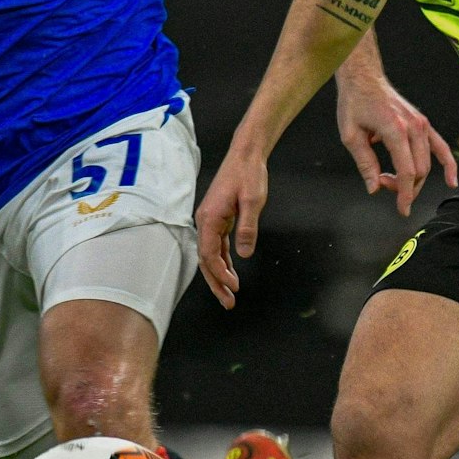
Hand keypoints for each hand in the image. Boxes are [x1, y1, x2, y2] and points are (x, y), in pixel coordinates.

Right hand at [194, 146, 268, 308]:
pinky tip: (231, 272)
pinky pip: (217, 245)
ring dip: (219, 275)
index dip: (219, 274)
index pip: (209, 254)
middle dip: (216, 283)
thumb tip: (243, 255)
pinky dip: (223, 261)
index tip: (233, 287)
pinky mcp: (218, 218)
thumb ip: (247, 228)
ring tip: (230, 294)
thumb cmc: (249, 175)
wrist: (246, 155)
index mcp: (210, 218)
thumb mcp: (253, 201)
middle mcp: (205, 220)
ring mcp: (210, 220)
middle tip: (228, 303)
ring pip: (210, 254)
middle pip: (206, 259)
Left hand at [335, 67, 457, 216]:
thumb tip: (374, 188)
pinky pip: (441, 147)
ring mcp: (421, 124)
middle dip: (404, 186)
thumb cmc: (355, 103)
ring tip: (392, 181)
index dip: (405, 193)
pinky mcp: (423, 123)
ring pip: (427, 163)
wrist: (364, 78)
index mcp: (395, 129)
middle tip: (380, 182)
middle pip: (419, 170)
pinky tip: (452, 181)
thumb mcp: (351, 135)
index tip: (402, 209)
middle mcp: (413, 126)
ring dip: (414, 179)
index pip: (407, 170)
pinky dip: (448, 164)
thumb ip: (365, 163)